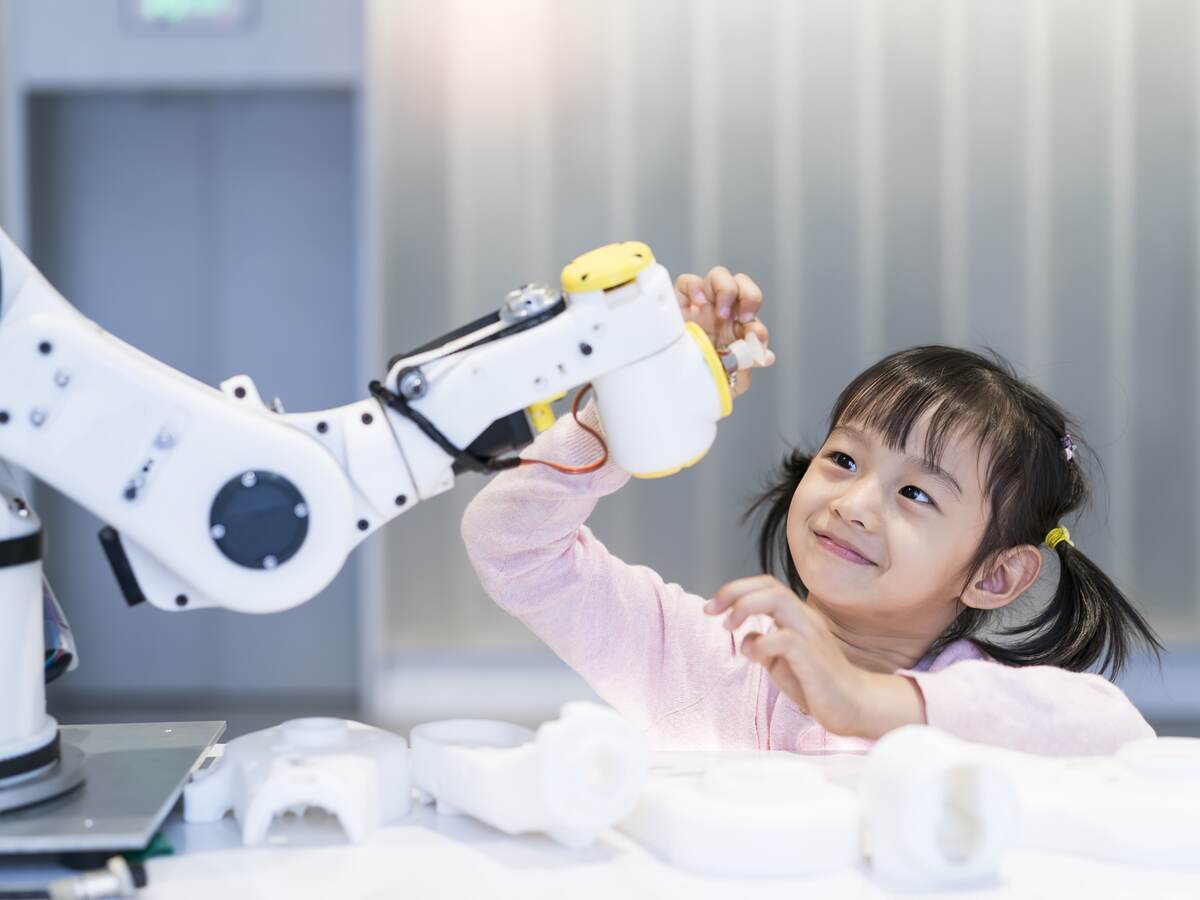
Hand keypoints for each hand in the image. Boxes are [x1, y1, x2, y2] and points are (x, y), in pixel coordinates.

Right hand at [674, 267, 775, 395]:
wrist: (673, 388)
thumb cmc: (702, 383)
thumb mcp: (729, 381)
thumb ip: (747, 365)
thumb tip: (766, 356)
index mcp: (735, 330)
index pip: (755, 319)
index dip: (758, 326)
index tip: (755, 339)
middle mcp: (720, 314)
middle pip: (742, 285)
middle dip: (750, 296)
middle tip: (743, 318)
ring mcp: (699, 306)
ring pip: (719, 276)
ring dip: (726, 290)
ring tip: (720, 313)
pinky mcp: (677, 304)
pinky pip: (687, 281)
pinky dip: (695, 286)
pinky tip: (699, 303)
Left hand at [704, 575, 925, 738]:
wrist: (853, 706)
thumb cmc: (817, 685)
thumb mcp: (781, 663)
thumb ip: (764, 646)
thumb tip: (746, 637)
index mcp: (796, 618)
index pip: (766, 586)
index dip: (735, 590)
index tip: (711, 608)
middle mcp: (804, 619)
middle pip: (770, 585)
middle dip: (734, 592)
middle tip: (712, 611)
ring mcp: (811, 636)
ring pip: (778, 600)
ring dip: (746, 607)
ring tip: (729, 626)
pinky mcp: (814, 657)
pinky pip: (785, 638)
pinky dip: (762, 643)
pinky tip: (752, 656)